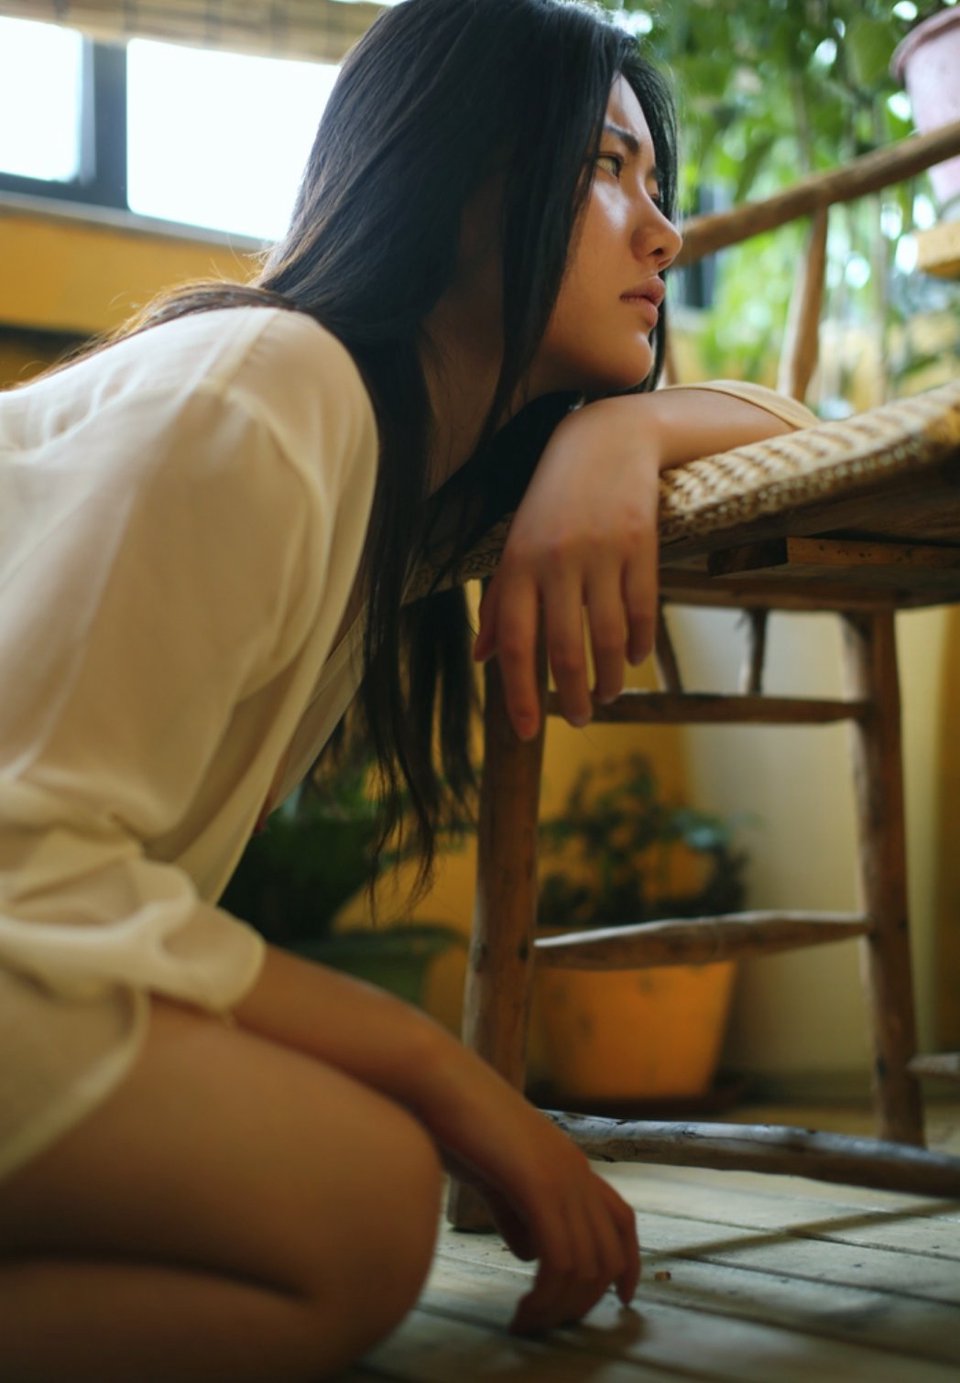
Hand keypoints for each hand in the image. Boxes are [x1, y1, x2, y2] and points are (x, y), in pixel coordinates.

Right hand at [432, 1062, 640, 1333]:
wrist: (435, 1080)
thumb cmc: (454, 1122)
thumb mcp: (494, 1174)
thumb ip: (516, 1211)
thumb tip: (532, 1251)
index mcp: (568, 1162)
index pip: (622, 1220)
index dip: (628, 1264)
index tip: (620, 1300)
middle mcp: (575, 1169)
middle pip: (608, 1255)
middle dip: (583, 1302)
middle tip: (546, 1324)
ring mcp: (560, 1175)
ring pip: (587, 1266)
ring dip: (560, 1308)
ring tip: (527, 1324)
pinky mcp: (537, 1184)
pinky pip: (560, 1259)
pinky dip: (546, 1297)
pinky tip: (522, 1310)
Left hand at [473, 395, 661, 740]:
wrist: (605, 439)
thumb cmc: (551, 500)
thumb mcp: (515, 544)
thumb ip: (500, 602)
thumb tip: (484, 658)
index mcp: (518, 565)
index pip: (517, 645)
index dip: (520, 695)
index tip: (528, 733)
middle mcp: (557, 561)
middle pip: (565, 649)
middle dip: (572, 697)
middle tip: (578, 720)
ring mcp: (602, 553)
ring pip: (608, 637)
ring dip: (608, 678)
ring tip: (606, 696)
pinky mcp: (641, 545)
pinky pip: (642, 611)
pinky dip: (639, 645)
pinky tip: (633, 661)